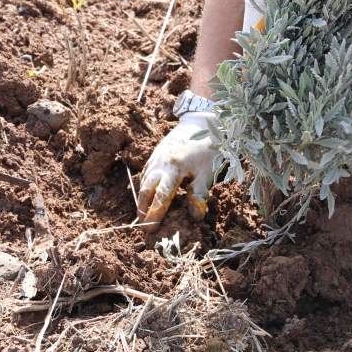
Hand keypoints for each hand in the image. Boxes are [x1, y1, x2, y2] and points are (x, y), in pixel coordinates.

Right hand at [135, 111, 219, 230]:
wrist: (202, 121)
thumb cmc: (208, 147)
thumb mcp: (208, 172)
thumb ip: (199, 194)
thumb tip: (196, 217)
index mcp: (174, 168)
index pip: (161, 197)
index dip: (155, 214)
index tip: (152, 229)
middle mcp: (160, 163)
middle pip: (145, 191)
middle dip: (143, 210)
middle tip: (144, 227)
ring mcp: (156, 158)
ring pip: (144, 183)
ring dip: (142, 200)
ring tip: (144, 216)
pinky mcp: (155, 155)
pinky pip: (146, 174)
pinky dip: (145, 187)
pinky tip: (147, 197)